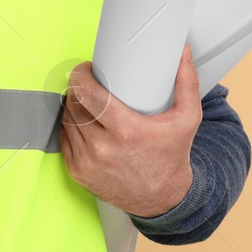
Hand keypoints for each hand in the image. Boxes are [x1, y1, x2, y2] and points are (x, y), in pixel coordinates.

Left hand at [59, 42, 200, 218]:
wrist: (162, 198)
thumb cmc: (172, 155)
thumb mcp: (187, 119)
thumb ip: (187, 82)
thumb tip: (182, 52)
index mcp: (126, 130)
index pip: (88, 93)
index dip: (81, 75)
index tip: (86, 70)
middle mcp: (102, 148)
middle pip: (74, 104)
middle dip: (77, 89)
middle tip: (88, 83)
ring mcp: (87, 162)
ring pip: (67, 120)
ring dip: (72, 107)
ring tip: (86, 100)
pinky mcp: (78, 172)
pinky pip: (64, 139)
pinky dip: (70, 127)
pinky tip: (81, 121)